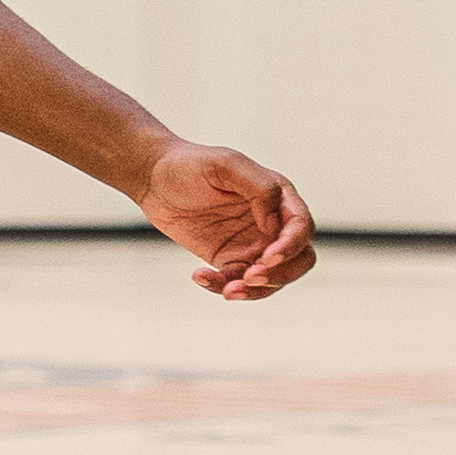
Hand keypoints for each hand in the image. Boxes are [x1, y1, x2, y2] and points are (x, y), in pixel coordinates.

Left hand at [139, 142, 316, 300]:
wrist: (155, 178)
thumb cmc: (190, 164)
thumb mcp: (226, 164)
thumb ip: (259, 188)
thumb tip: (274, 223)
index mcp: (278, 196)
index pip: (301, 227)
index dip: (290, 246)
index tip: (267, 257)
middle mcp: (271, 223)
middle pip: (299, 259)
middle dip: (281, 274)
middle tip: (250, 277)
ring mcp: (252, 244)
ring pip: (271, 279)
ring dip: (254, 291)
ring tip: (227, 290)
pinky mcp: (230, 259)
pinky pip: (236, 282)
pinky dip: (222, 286)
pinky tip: (200, 276)